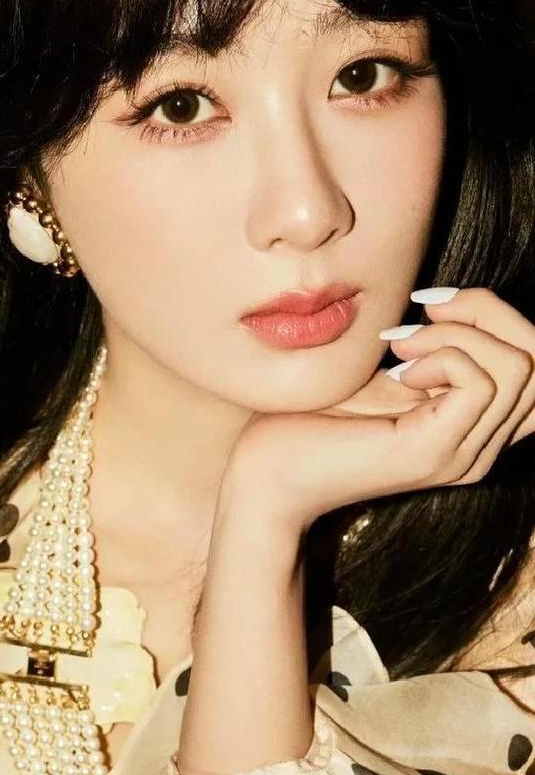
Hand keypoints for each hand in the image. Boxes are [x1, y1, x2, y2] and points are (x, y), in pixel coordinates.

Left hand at [231, 287, 534, 536]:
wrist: (265, 472)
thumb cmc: (313, 415)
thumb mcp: (386, 369)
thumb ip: (432, 346)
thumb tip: (460, 302)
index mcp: (474, 427)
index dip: (498, 317)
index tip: (430, 305)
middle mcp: (481, 447)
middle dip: (488, 311)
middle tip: (423, 311)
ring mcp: (462, 455)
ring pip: (520, 366)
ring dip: (459, 332)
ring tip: (402, 346)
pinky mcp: (435, 452)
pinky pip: (480, 382)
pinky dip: (442, 354)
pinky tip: (398, 369)